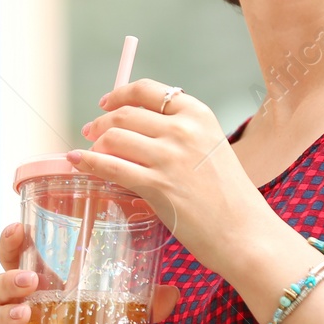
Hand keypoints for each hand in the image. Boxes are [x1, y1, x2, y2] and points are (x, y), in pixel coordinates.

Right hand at [0, 221, 181, 323]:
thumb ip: (145, 302)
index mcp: (42, 284)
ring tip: (27, 313)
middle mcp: (22, 306)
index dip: (11, 240)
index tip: (18, 229)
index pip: (15, 254)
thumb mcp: (118, 313)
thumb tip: (172, 294)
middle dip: (9, 278)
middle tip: (31, 279)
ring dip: (7, 313)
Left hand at [69, 78, 277, 282]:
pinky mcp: (157, 185)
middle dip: (101, 122)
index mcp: (198, 114)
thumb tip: (132, 130)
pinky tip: (78, 162)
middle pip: (125, 114)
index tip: (106, 102)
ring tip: (90, 153)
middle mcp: (183, 129)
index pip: (148, 90)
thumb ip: (177, 134)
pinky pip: (110, 166)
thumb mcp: (209, 148)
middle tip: (91, 132)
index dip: (120, 94)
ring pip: (114, 137)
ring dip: (95, 144)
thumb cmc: (228, 196)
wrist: (246, 233)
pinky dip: (88, 162)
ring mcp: (169, 157)